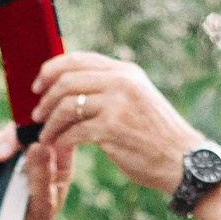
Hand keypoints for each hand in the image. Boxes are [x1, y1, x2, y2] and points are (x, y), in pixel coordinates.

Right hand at [0, 124, 74, 219]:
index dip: (42, 125)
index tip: (30, 142)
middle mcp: (33, 148)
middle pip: (19, 129)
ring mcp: (9, 152)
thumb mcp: (44, 208)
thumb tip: (39, 146)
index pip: (54, 128)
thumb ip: (43, 178)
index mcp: (57, 157)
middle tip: (0, 156)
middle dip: (7, 141)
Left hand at [31, 52, 205, 191]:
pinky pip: (74, 131)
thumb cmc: (157, 135)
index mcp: (125, 71)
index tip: (38, 85)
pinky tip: (58, 145)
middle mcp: (121, 82)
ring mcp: (117, 104)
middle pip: (67, 80)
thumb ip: (111, 88)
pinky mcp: (112, 129)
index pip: (78, 59)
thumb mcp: (138, 98)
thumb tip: (75, 86)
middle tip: (37, 115)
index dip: (51, 69)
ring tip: (45, 134)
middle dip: (45, 99)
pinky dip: (61, 139)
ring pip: (67, 106)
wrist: (183, 160)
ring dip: (50, 123)